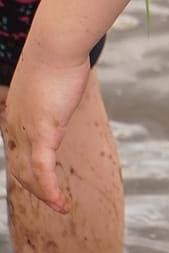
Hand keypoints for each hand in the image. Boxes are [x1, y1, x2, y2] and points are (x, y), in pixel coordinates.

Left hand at [3, 50, 90, 213]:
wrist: (55, 46)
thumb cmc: (59, 54)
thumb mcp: (56, 74)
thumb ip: (58, 83)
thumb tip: (70, 73)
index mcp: (16, 114)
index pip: (18, 150)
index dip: (28, 168)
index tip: (45, 179)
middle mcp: (15, 126)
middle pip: (18, 167)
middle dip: (34, 187)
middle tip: (54, 199)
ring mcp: (26, 130)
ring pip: (28, 174)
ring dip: (44, 194)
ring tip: (61, 207)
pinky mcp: (43, 132)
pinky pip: (42, 170)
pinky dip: (50, 191)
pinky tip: (61, 203)